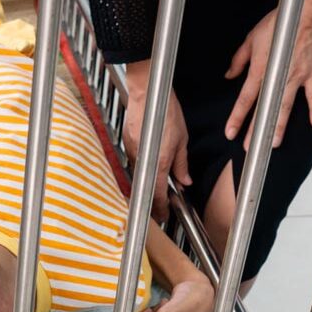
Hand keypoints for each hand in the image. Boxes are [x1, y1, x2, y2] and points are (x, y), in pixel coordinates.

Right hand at [124, 60, 191, 221]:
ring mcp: (131, 153)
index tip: (163, 217)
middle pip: (146, 188)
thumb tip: (184, 180)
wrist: (146, 93)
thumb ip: (181, 163)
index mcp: (158, 163)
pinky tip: (151, 164)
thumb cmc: (165, 111)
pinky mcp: (127, 145)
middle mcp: (142, 161)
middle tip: (161, 207)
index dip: (161, 209)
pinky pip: (136, 163)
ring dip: (149, 182)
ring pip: (140, 176)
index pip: (158, 196)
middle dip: (153, 199)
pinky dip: (144, 168)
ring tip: (158, 185)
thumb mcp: (182, 139)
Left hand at [225, 0, 311, 149]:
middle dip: (256, 130)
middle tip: (250, 148)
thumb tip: (229, 76)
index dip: (237, 118)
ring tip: (274, 144)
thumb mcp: (250, 40)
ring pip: (286, 108)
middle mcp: (277, 79)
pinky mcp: (311, 75)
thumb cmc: (277, 25)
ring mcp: (296, 79)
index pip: (245, 100)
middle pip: (264, 110)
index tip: (230, 133)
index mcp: (259, 72)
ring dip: (280, 127)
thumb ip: (238, 61)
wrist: (305, 14)